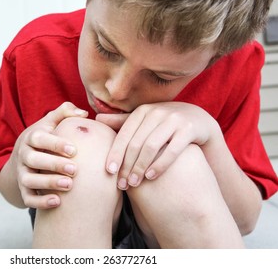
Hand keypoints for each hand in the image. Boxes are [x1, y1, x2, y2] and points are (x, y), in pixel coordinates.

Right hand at [12, 102, 87, 208]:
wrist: (23, 156)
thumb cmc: (45, 137)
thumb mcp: (51, 122)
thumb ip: (65, 112)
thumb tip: (83, 113)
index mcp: (31, 137)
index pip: (39, 139)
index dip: (55, 144)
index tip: (74, 150)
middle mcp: (24, 155)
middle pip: (33, 160)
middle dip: (54, 165)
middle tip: (75, 170)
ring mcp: (22, 173)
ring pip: (29, 180)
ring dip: (48, 184)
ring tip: (69, 186)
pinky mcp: (24, 189)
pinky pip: (28, 198)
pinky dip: (40, 202)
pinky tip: (58, 202)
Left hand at [96, 102, 219, 188]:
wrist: (197, 120)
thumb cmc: (163, 124)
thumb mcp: (144, 121)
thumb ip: (122, 122)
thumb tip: (97, 119)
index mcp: (142, 111)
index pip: (124, 135)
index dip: (115, 153)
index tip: (108, 172)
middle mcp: (156, 112)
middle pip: (136, 143)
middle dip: (127, 165)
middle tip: (121, 184)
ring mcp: (174, 119)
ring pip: (151, 146)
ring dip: (140, 167)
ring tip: (134, 183)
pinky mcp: (189, 129)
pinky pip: (172, 150)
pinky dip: (160, 164)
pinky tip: (151, 177)